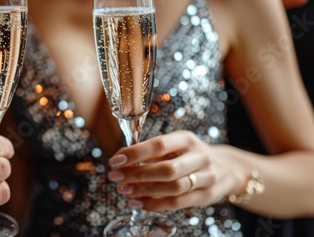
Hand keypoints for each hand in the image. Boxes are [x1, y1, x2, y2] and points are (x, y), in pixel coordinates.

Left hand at [107, 130, 238, 210]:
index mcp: (187, 139)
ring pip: (174, 187)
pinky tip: (138, 203)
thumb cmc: (190, 156)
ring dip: (145, 191)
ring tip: (124, 191)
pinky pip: (178, 202)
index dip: (135, 153)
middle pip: (167, 168)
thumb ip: (152, 152)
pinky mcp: (207, 196)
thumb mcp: (176, 146)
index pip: (160, 145)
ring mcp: (206, 177)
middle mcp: (199, 157)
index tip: (115, 160)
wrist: (228, 168)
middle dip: (137, 174)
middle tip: (115, 177)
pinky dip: (155, 204)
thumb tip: (120, 159)